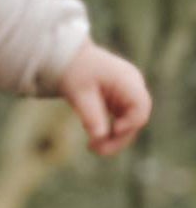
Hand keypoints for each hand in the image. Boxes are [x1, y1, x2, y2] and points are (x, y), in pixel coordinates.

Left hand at [58, 40, 151, 156]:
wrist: (66, 58)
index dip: (131, 124)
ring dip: (114, 139)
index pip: (141, 106)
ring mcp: (128, 95)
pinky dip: (110, 132)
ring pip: (130, 124)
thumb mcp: (78, 93)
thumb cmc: (73, 70)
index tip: (113, 131)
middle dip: (119, 138)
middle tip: (95, 149)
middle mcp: (133, 87)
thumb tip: (99, 138)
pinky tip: (93, 139)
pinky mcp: (120, 102)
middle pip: (136, 119)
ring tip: (92, 147)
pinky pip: (121, 122)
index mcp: (127, 79)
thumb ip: (90, 114)